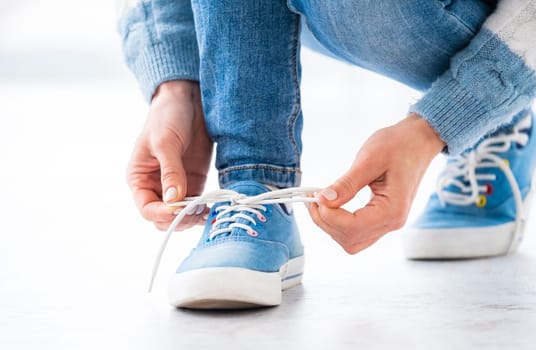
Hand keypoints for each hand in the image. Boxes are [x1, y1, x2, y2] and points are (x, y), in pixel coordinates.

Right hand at [127, 80, 212, 230]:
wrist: (188, 100)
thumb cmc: (168, 117)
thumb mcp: (165, 143)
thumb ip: (170, 172)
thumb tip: (173, 201)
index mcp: (140, 178)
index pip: (146, 209)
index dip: (161, 214)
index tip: (178, 209)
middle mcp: (156, 186)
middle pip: (163, 218)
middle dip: (178, 219)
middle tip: (196, 210)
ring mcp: (176, 186)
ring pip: (181, 215)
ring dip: (193, 217)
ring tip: (206, 209)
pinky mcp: (194, 182)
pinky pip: (196, 205)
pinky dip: (203, 210)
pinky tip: (213, 206)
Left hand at [307, 114, 444, 253]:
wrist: (419, 141)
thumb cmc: (399, 145)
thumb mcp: (369, 159)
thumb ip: (346, 183)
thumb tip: (323, 200)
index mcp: (393, 210)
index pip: (352, 227)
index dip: (328, 215)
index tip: (315, 195)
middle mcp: (392, 223)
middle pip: (349, 239)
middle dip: (325, 222)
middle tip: (312, 198)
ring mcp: (387, 223)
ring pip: (351, 241)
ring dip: (330, 225)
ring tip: (318, 201)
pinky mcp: (381, 218)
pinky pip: (356, 233)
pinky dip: (339, 223)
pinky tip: (330, 205)